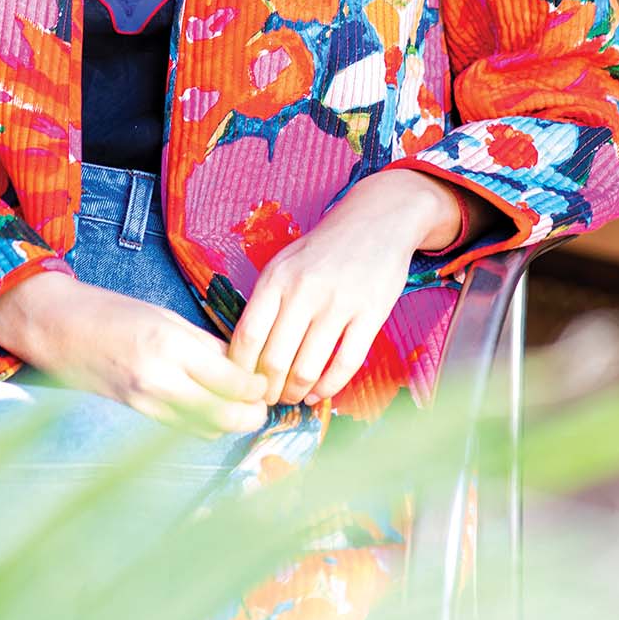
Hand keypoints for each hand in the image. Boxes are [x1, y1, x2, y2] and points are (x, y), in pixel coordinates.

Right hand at [0, 270, 269, 438]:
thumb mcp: (164, 316)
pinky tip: (205, 411)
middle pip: (224, 415)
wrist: (56, 327)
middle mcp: (159, 379)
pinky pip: (179, 429)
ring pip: (205, 429)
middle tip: (260, 405)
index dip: (255, 388)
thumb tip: (240, 366)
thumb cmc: (109, 312)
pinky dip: (200, 426)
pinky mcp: (133, 416)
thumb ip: (203, 344)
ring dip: (227, 423)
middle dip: (250, 416)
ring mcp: (144, 403)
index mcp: (170, 345)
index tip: (263, 384)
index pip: (231, 381)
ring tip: (236, 408)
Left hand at [228, 168, 459, 406]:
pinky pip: (346, 364)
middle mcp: (304, 290)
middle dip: (268, 390)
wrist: (378, 219)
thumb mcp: (284, 262)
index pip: (247, 335)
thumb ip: (266, 301)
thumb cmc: (324, 247)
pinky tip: (319, 394)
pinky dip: (329, 388)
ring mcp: (339, 303)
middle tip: (267, 400)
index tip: (241, 384)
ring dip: (296, 393)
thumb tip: (245, 351)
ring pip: (308, 368)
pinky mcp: (371, 314)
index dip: (240, 369)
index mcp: (276, 278)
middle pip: (274, 359)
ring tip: (292, 398)